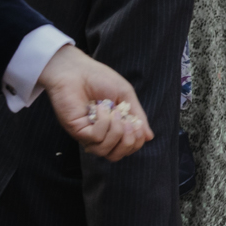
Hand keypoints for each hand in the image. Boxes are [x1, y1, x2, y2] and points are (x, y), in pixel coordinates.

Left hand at [37, 46, 152, 160]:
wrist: (77, 70)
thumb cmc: (100, 79)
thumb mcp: (126, 96)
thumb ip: (138, 116)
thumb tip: (149, 137)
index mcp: (113, 127)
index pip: (127, 148)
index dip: (136, 141)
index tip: (136, 124)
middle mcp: (100, 135)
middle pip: (116, 156)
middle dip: (128, 142)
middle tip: (128, 122)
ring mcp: (87, 134)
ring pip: (105, 151)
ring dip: (116, 132)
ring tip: (115, 113)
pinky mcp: (77, 131)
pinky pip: (96, 138)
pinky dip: (103, 123)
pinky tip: (100, 108)